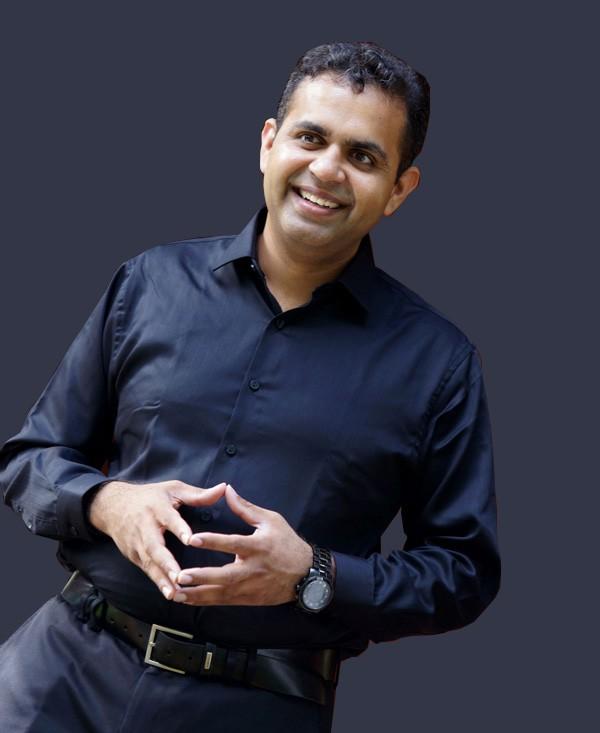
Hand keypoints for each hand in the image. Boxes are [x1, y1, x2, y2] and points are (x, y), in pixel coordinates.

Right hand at [88, 479, 226, 600]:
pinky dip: (158, 582)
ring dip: (162, 579)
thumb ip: (198, 494)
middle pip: (154, 546)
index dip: (179, 529)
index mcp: (157, 508)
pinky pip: (147, 570)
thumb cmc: (150, 497)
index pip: (168, 518)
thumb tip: (224, 488)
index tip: (191, 540)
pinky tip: (170, 594)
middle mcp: (145, 527)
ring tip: (175, 593)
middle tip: (179, 576)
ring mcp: (137, 544)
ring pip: (149, 562)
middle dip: (166, 563)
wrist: (112, 506)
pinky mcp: (134, 556)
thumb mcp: (173, 489)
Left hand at [175, 484, 312, 605]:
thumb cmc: (287, 544)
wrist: (306, 575)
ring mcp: (250, 587)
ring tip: (176, 593)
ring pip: (221, 593)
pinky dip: (205, 602)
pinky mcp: (248, 599)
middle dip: (201, 577)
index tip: (193, 539)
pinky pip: (224, 602)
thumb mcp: (271, 520)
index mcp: (257, 547)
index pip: (232, 543)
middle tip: (180, 576)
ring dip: (197, 594)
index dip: (212, 541)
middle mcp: (252, 569)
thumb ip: (246, 508)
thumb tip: (228, 490)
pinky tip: (188, 600)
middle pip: (224, 575)